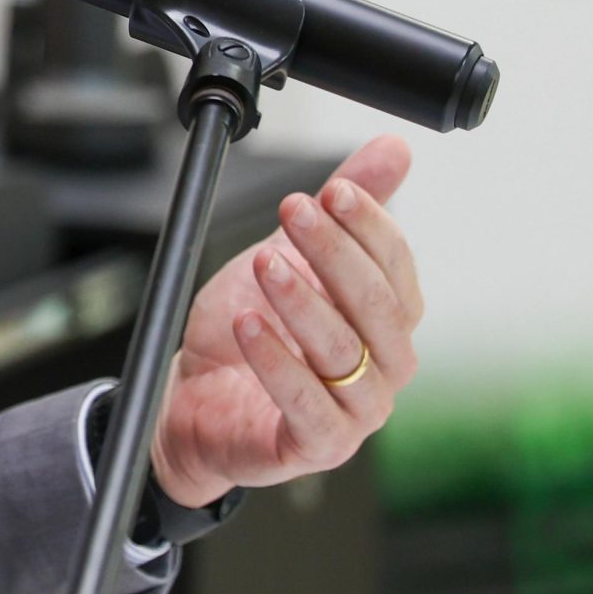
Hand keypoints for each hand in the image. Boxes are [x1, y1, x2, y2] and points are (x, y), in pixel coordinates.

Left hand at [149, 134, 422, 509]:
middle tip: (294, 212)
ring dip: (302, 302)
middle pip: (376, 306)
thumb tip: (394, 148)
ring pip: (345, 352)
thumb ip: (344, 205)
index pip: (397, 266)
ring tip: (264, 264)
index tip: (332, 191)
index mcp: (389, 318)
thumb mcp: (290, 253)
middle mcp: (385, 366)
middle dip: (335, 253)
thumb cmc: (252, 327)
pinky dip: (277, 362)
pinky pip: (307, 405)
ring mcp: (357, 411)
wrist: (195, 396)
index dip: (370, 226)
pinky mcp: (317, 445)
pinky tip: (248, 324)